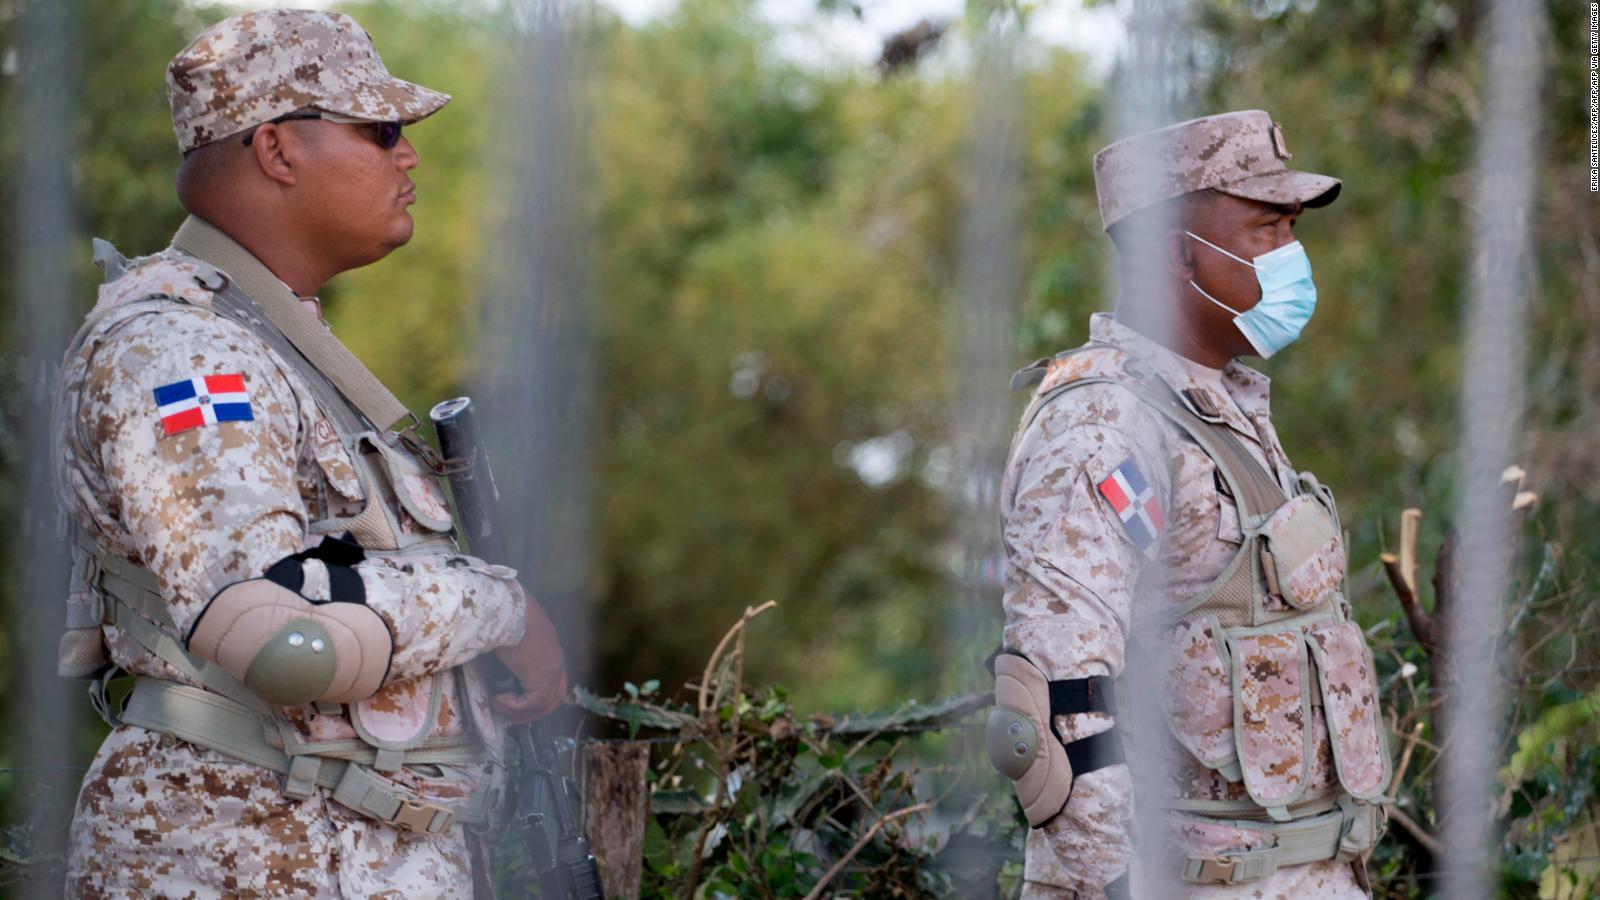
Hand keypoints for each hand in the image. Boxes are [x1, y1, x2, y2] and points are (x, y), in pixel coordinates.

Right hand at [491, 586, 567, 723]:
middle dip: (535, 712)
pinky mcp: (542, 676)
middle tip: (512, 718)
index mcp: (551, 649)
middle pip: (556, 697)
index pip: (556, 681)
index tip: (521, 705)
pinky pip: (531, 702)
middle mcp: (556, 660)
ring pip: (544, 704)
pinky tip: (497, 699)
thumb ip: (513, 653)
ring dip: (521, 712)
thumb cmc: (504, 616)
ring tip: (498, 706)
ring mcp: (552, 669)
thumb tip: (497, 669)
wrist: (506, 608)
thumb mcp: (511, 636)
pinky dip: (514, 706)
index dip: (541, 697)